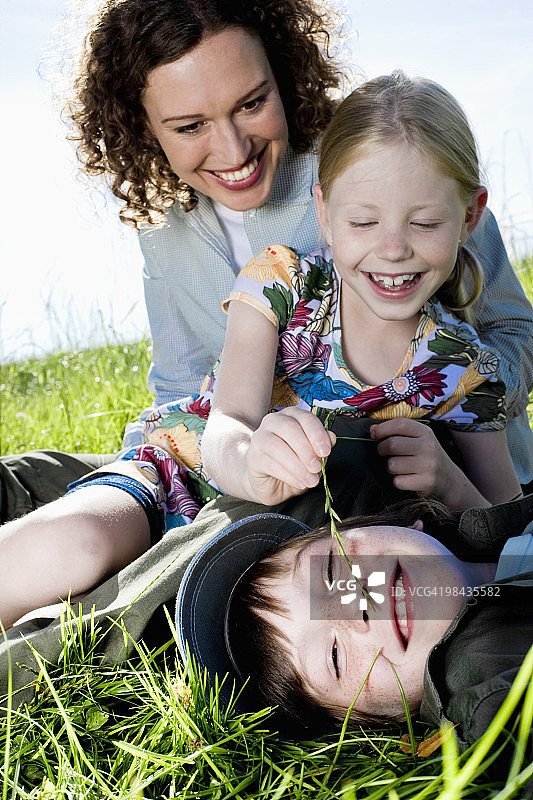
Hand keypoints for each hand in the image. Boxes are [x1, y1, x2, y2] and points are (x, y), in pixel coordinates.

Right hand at [245, 407, 335, 504]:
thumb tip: (331, 438)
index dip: (317, 434)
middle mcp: (273, 422)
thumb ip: (321, 445)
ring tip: (310, 480)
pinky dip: (288, 475)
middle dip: (306, 449)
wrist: (271, 483)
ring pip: (277, 446)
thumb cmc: (294, 465)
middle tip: (317, 467)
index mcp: (291, 416)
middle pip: (289, 428)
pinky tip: (299, 483)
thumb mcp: (313, 456)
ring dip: (297, 465)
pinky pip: (270, 464)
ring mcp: (260, 438)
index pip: (305, 418)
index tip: (326, 452)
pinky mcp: (253, 457)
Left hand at [370, 418, 488, 509]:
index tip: (374, 435)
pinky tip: (406, 478)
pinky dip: (398, 481)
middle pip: (392, 444)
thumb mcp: (418, 440)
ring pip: (392, 464)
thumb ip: (396, 432)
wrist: (449, 480)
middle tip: (384, 453)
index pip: (400, 424)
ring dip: (390, 467)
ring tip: (399, 467)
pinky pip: (398, 481)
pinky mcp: (426, 482)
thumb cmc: (426, 457)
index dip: (382, 429)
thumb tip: (373, 430)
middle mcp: (428, 447)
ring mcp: (428, 465)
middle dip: (381, 449)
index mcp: (425, 432)